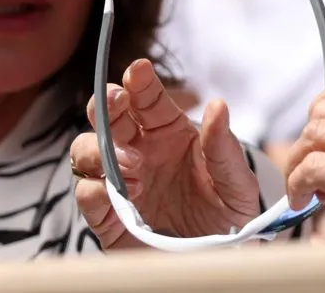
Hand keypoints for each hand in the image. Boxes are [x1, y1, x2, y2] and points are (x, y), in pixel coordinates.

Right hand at [70, 59, 261, 248]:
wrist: (223, 253)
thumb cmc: (229, 207)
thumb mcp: (235, 178)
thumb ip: (223, 145)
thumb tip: (218, 106)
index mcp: (169, 133)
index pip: (148, 100)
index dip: (139, 82)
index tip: (138, 70)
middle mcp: (140, 152)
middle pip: (109, 120)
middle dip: (106, 105)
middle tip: (116, 102)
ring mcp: (123, 183)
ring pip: (89, 154)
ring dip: (101, 152)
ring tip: (132, 167)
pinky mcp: (111, 219)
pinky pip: (89, 201)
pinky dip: (91, 193)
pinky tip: (107, 190)